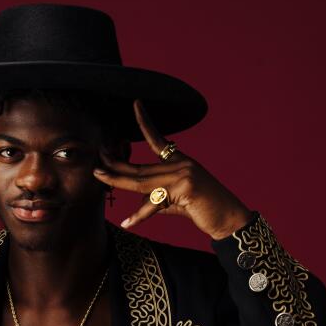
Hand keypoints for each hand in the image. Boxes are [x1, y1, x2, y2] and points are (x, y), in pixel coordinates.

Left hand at [93, 100, 252, 240]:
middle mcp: (181, 163)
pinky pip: (155, 203)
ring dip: (117, 181)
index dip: (145, 122)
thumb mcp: (176, 201)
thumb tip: (137, 205)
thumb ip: (156, 199)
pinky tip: (127, 222)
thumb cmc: (204, 209)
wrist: (228, 218)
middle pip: (140, 166)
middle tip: (96, 161)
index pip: (157, 139)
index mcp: (179, 161)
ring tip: (99, 177)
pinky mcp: (186, 187)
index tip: (135, 104)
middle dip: (115, 164)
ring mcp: (184, 174)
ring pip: (141, 181)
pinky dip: (140, 215)